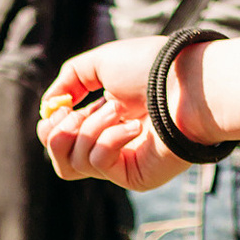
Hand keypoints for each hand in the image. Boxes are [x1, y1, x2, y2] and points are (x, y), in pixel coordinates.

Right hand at [37, 38, 194, 193]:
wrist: (189, 83)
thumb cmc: (153, 69)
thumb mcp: (101, 63)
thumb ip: (70, 79)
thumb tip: (50, 105)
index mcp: (104, 120)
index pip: (60, 140)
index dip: (52, 126)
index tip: (62, 106)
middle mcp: (112, 145)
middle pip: (61, 162)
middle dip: (59, 134)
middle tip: (77, 113)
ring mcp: (124, 164)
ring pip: (76, 162)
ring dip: (92, 128)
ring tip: (119, 110)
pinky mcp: (134, 177)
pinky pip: (98, 163)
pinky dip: (110, 138)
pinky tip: (135, 126)